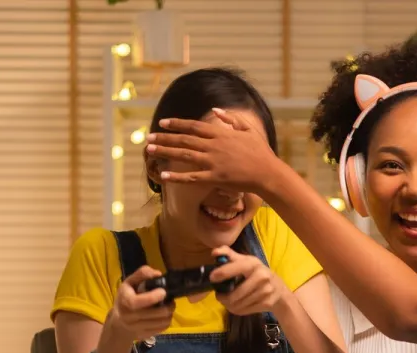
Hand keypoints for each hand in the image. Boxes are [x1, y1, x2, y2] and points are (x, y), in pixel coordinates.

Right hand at [108, 265, 174, 340]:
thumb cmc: (125, 299)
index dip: (155, 297)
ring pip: (162, 322)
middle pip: (158, 313)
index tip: (163, 291)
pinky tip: (164, 316)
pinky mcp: (145, 335)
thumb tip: (158, 274)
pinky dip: (167, 321)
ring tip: (169, 307)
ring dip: (170, 314)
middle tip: (170, 300)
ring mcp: (138, 328)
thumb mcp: (129, 283)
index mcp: (126, 302)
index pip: (142, 302)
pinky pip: (162, 329)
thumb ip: (141, 274)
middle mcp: (131, 318)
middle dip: (169, 306)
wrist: (119, 323)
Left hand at [144, 109, 275, 191]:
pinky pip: (192, 177)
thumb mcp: (247, 130)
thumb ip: (230, 119)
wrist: (268, 172)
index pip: (193, 126)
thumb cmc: (260, 152)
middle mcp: (213, 145)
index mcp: (220, 133)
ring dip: (165, 152)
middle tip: (148, 138)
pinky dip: (177, 177)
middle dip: (164, 137)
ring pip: (184, 155)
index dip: (176, 124)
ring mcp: (213, 162)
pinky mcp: (215, 178)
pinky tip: (164, 176)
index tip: (163, 123)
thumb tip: (215, 110)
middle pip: (184, 139)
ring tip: (149, 151)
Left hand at [209, 246, 288, 315]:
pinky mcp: (267, 303)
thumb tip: (215, 253)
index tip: (212, 278)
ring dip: (228, 305)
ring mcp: (265, 291)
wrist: (279, 290)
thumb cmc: (258, 273)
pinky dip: (237, 310)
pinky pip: (244, 310)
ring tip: (227, 301)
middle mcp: (262, 276)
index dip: (223, 273)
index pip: (237, 268)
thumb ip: (229, 255)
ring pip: (238, 304)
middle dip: (222, 297)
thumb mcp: (246, 261)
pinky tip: (237, 305)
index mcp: (254, 264)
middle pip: (235, 294)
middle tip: (219, 296)